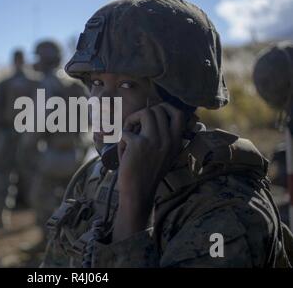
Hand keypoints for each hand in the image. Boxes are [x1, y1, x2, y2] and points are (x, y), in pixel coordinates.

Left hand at [113, 103, 185, 241]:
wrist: (138, 192)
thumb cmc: (147, 173)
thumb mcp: (164, 155)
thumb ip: (162, 137)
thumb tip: (150, 113)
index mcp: (176, 142)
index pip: (179, 114)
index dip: (165, 107)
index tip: (154, 112)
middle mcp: (168, 140)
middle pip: (159, 110)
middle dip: (143, 113)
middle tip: (135, 126)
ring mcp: (154, 141)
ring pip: (145, 113)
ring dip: (132, 120)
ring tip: (128, 133)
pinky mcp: (138, 144)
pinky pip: (126, 131)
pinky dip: (121, 139)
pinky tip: (123, 151)